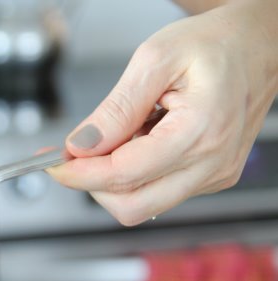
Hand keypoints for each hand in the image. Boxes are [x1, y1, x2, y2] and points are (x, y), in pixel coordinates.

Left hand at [46, 0, 277, 225]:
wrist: (261, 44)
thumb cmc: (215, 44)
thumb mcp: (154, 59)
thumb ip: (115, 109)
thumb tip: (81, 146)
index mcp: (201, 131)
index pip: (125, 175)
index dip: (81, 174)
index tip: (54, 163)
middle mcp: (212, 163)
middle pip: (132, 206)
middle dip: (93, 184)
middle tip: (74, 155)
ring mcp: (214, 175)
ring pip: (142, 205)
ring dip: (113, 180)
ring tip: (118, 135)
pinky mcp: (211, 178)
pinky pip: (158, 192)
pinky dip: (134, 175)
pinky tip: (139, 141)